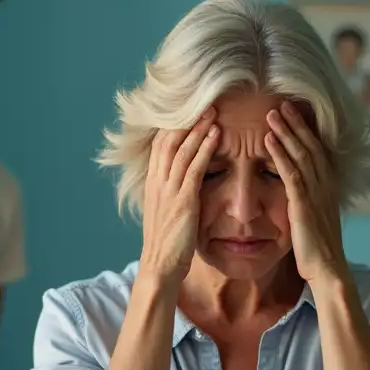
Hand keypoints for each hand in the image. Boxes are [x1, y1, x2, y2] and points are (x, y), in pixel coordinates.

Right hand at [138, 108, 219, 287]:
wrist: (159, 266)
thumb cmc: (166, 244)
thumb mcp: (165, 213)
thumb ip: (172, 195)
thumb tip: (183, 185)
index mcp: (152, 184)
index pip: (160, 146)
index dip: (175, 127)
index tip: (189, 113)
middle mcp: (157, 182)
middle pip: (169, 140)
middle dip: (187, 120)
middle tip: (204, 103)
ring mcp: (168, 190)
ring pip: (182, 149)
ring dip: (198, 128)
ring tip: (213, 111)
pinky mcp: (183, 200)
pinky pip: (194, 168)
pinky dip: (205, 148)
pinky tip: (216, 135)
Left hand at [265, 102, 348, 286]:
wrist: (328, 271)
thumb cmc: (318, 251)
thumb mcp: (314, 221)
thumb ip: (308, 204)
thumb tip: (300, 198)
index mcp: (328, 188)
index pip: (318, 151)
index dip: (307, 131)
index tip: (294, 114)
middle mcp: (326, 186)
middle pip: (311, 146)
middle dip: (296, 124)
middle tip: (282, 103)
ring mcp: (316, 194)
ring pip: (302, 154)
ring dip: (287, 132)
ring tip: (272, 113)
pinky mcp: (304, 204)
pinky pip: (291, 173)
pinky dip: (280, 154)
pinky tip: (269, 140)